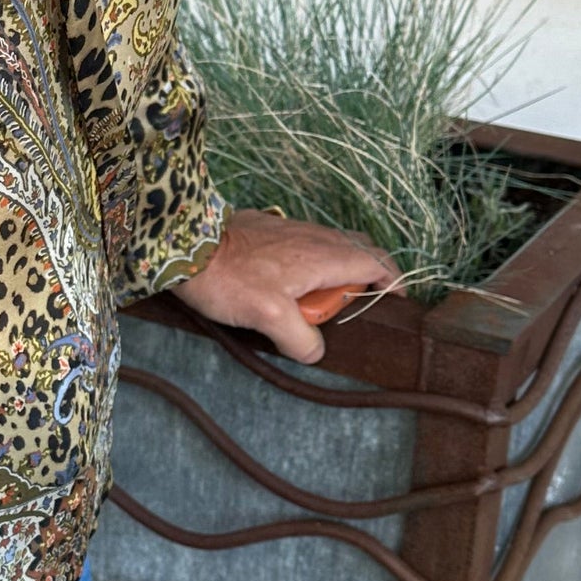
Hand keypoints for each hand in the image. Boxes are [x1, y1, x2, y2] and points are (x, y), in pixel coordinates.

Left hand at [176, 209, 396, 365]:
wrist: (183, 242)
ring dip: (334, 273)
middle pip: (357, 251)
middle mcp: (314, 236)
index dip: (393, 281)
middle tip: (353, 307)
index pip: (375, 261)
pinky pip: (306, 245)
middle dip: (365, 277)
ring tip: (315, 303)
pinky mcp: (270, 228)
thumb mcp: (269, 317)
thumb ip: (301, 339)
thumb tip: (315, 352)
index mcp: (323, 254)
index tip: (398, 301)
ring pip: (330, 247)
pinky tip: (289, 286)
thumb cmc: (228, 278)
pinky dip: (311, 265)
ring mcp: (291, 228)